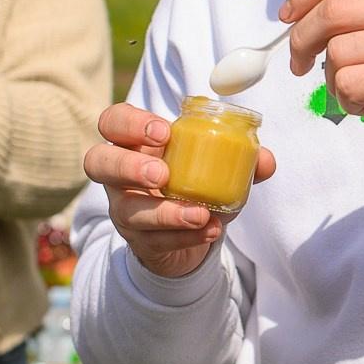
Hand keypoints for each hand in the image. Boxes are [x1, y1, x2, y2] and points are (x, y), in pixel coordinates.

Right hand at [84, 103, 276, 280]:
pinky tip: (209, 230)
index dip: (130, 123)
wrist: (191, 233)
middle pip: (98, 161)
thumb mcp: (216, 167)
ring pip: (126, 210)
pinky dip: (185, 236)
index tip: (164, 132)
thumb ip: (241, 159)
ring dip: (164, 212)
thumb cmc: (195, 184)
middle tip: (163, 174)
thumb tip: (265, 160)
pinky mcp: (139, 241)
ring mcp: (125, 209)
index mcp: (136, 144)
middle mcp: (120, 175)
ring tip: (199, 212)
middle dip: (127, 166)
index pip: (113, 122)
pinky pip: (155, 240)